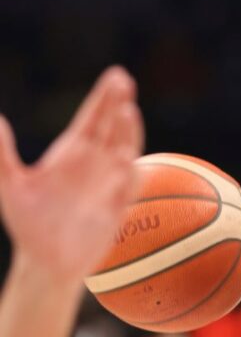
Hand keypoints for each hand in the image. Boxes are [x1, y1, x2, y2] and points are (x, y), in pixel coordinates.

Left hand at [0, 67, 142, 280]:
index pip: (93, 117)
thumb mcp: (9, 184)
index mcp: (72, 153)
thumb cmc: (27, 222)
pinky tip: (127, 157)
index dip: (104, 97)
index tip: (117, 75)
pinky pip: (128, 187)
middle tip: (123, 81)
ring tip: (126, 111)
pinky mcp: (117, 207)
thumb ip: (1, 153)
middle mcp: (96, 163)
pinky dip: (130, 171)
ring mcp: (110, 183)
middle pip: (112, 126)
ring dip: (127, 131)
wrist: (45, 261)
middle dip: (118, 103)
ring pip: (125, 150)